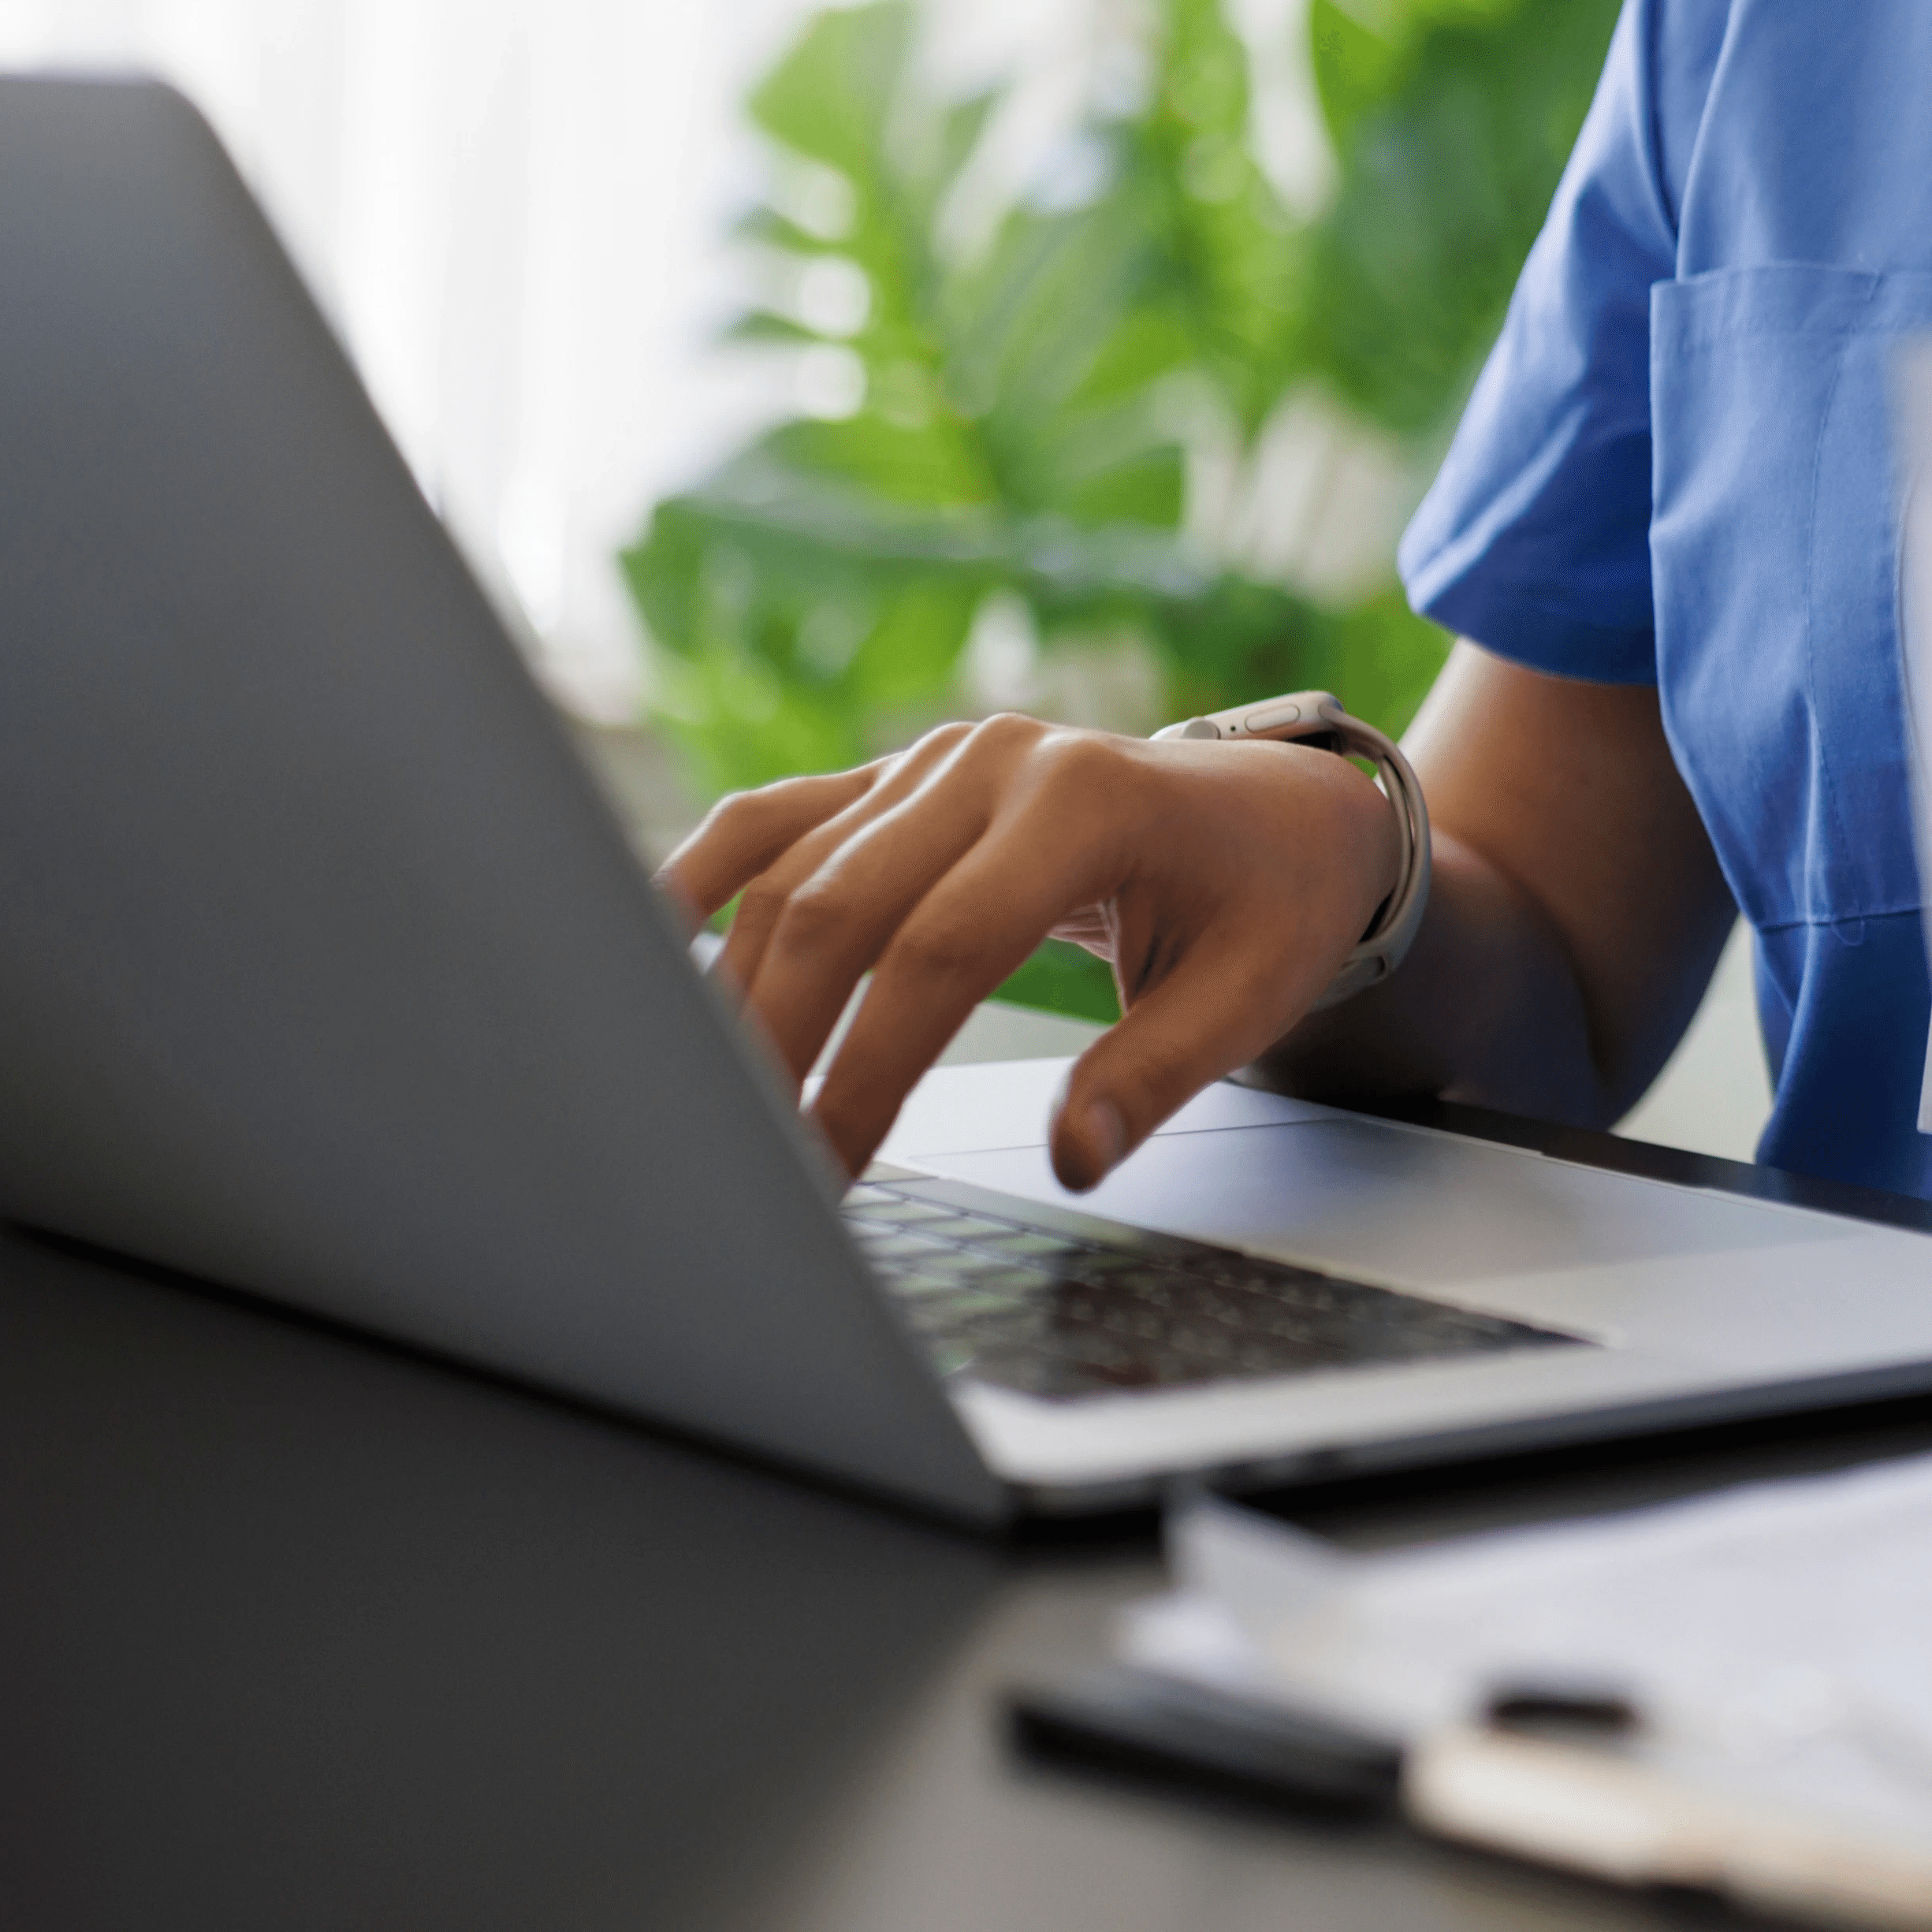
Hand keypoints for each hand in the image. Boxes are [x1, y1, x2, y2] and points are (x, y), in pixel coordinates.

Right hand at [654, 710, 1400, 1195]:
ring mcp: (940, 760)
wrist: (1284, 808)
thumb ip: (1156, 1074)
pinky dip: (711, 875)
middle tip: (740, 1159)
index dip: (869, 1068)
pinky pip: (783, 817)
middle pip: (842, 907)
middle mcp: (996, 761)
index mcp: (1085, 800)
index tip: (826, 1171)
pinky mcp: (903, 778)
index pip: (942, 951)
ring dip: (738, 988)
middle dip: (778, 1043)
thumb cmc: (1271, 901)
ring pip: (797, 871)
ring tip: (702, 1104)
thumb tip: (1071, 1156)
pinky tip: (647, 940)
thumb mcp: (1253, 993)